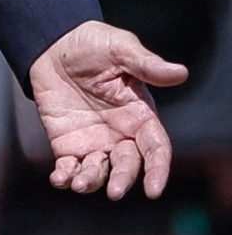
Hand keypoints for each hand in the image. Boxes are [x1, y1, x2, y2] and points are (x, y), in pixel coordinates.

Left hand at [29, 21, 186, 199]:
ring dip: (92, 182)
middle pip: (128, 166)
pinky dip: (65, 177)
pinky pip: (69, 167)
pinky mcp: (67, 143)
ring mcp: (94, 141)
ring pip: (99, 172)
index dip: (158, 170)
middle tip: (115, 192)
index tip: (154, 190)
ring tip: (79, 183)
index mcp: (140, 115)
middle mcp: (120, 134)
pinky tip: (59, 179)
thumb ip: (147, 65)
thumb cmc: (93, 43)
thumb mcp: (121, 49)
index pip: (156, 149)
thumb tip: (181, 73)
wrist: (53, 42)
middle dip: (123, 180)